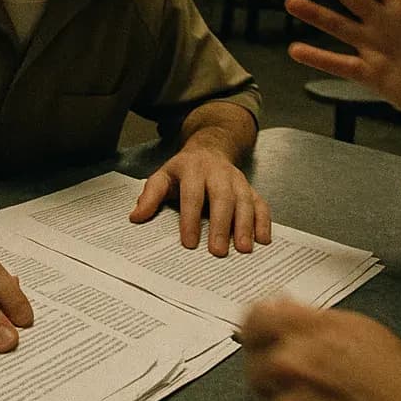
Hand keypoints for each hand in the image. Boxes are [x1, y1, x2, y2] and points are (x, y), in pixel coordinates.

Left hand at [130, 142, 270, 254]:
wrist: (210, 149)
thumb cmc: (184, 171)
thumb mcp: (163, 176)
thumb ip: (150, 196)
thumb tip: (136, 217)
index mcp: (193, 169)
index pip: (192, 194)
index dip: (190, 219)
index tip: (189, 243)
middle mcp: (218, 173)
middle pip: (222, 198)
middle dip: (221, 225)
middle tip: (218, 252)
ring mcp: (237, 180)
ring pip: (244, 201)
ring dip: (245, 225)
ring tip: (243, 249)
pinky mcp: (250, 188)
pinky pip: (261, 203)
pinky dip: (264, 221)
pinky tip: (263, 240)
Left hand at [241, 299, 400, 400]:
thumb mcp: (365, 331)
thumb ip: (315, 320)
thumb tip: (279, 309)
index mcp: (307, 334)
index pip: (253, 321)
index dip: (260, 326)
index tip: (265, 333)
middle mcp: (289, 371)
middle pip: (255, 364)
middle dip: (277, 368)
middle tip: (313, 381)